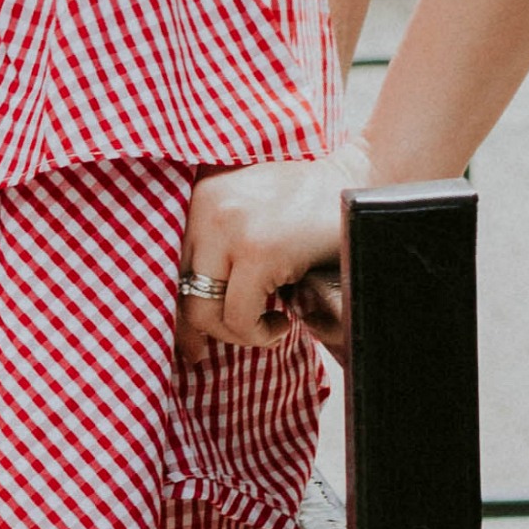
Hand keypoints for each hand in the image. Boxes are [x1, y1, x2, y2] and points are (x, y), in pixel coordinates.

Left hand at [177, 142, 371, 366]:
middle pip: (182, 294)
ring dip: (241, 334)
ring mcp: (230, 230)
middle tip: (242, 338)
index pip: (170, 269)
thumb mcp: (250, 213)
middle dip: (209, 330)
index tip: (192, 343)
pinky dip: (260, 333)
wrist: (358, 185)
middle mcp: (206, 209)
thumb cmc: (308, 207)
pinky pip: (240, 317)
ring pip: (206, 312)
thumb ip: (219, 248)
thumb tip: (191, 321)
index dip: (179, 314)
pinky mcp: (258, 253)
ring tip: (270, 326)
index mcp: (199, 198)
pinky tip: (282, 323)